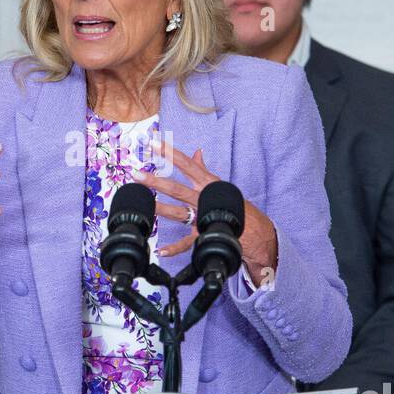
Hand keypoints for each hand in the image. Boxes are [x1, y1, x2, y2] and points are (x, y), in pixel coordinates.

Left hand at [132, 139, 277, 286]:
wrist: (256, 230)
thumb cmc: (235, 204)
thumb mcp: (219, 184)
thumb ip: (203, 169)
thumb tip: (196, 152)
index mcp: (207, 184)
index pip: (187, 165)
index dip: (170, 153)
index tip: (154, 142)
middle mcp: (204, 198)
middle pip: (177, 188)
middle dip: (156, 181)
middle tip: (137, 174)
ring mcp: (204, 217)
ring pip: (179, 212)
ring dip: (161, 208)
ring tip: (145, 205)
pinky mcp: (205, 234)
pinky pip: (188, 243)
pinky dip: (175, 248)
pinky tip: (162, 250)